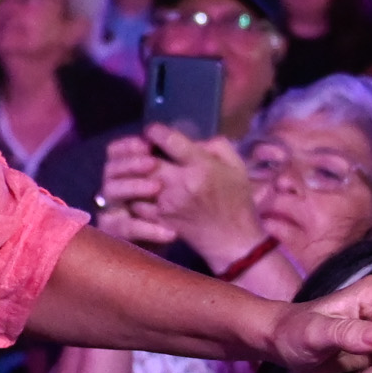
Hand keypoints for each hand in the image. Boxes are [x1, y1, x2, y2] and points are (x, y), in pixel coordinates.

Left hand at [98, 126, 263, 265]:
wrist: (233, 241)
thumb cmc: (237, 202)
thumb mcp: (237, 167)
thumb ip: (218, 146)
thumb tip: (195, 141)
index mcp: (201, 167)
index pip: (169, 141)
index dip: (156, 132)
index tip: (153, 132)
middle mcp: (181, 183)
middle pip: (147, 161)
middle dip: (140, 152)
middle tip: (142, 150)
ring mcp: (168, 203)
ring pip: (137, 182)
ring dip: (134, 174)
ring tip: (137, 169)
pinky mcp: (161, 219)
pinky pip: (137, 203)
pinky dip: (135, 196)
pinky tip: (141, 190)